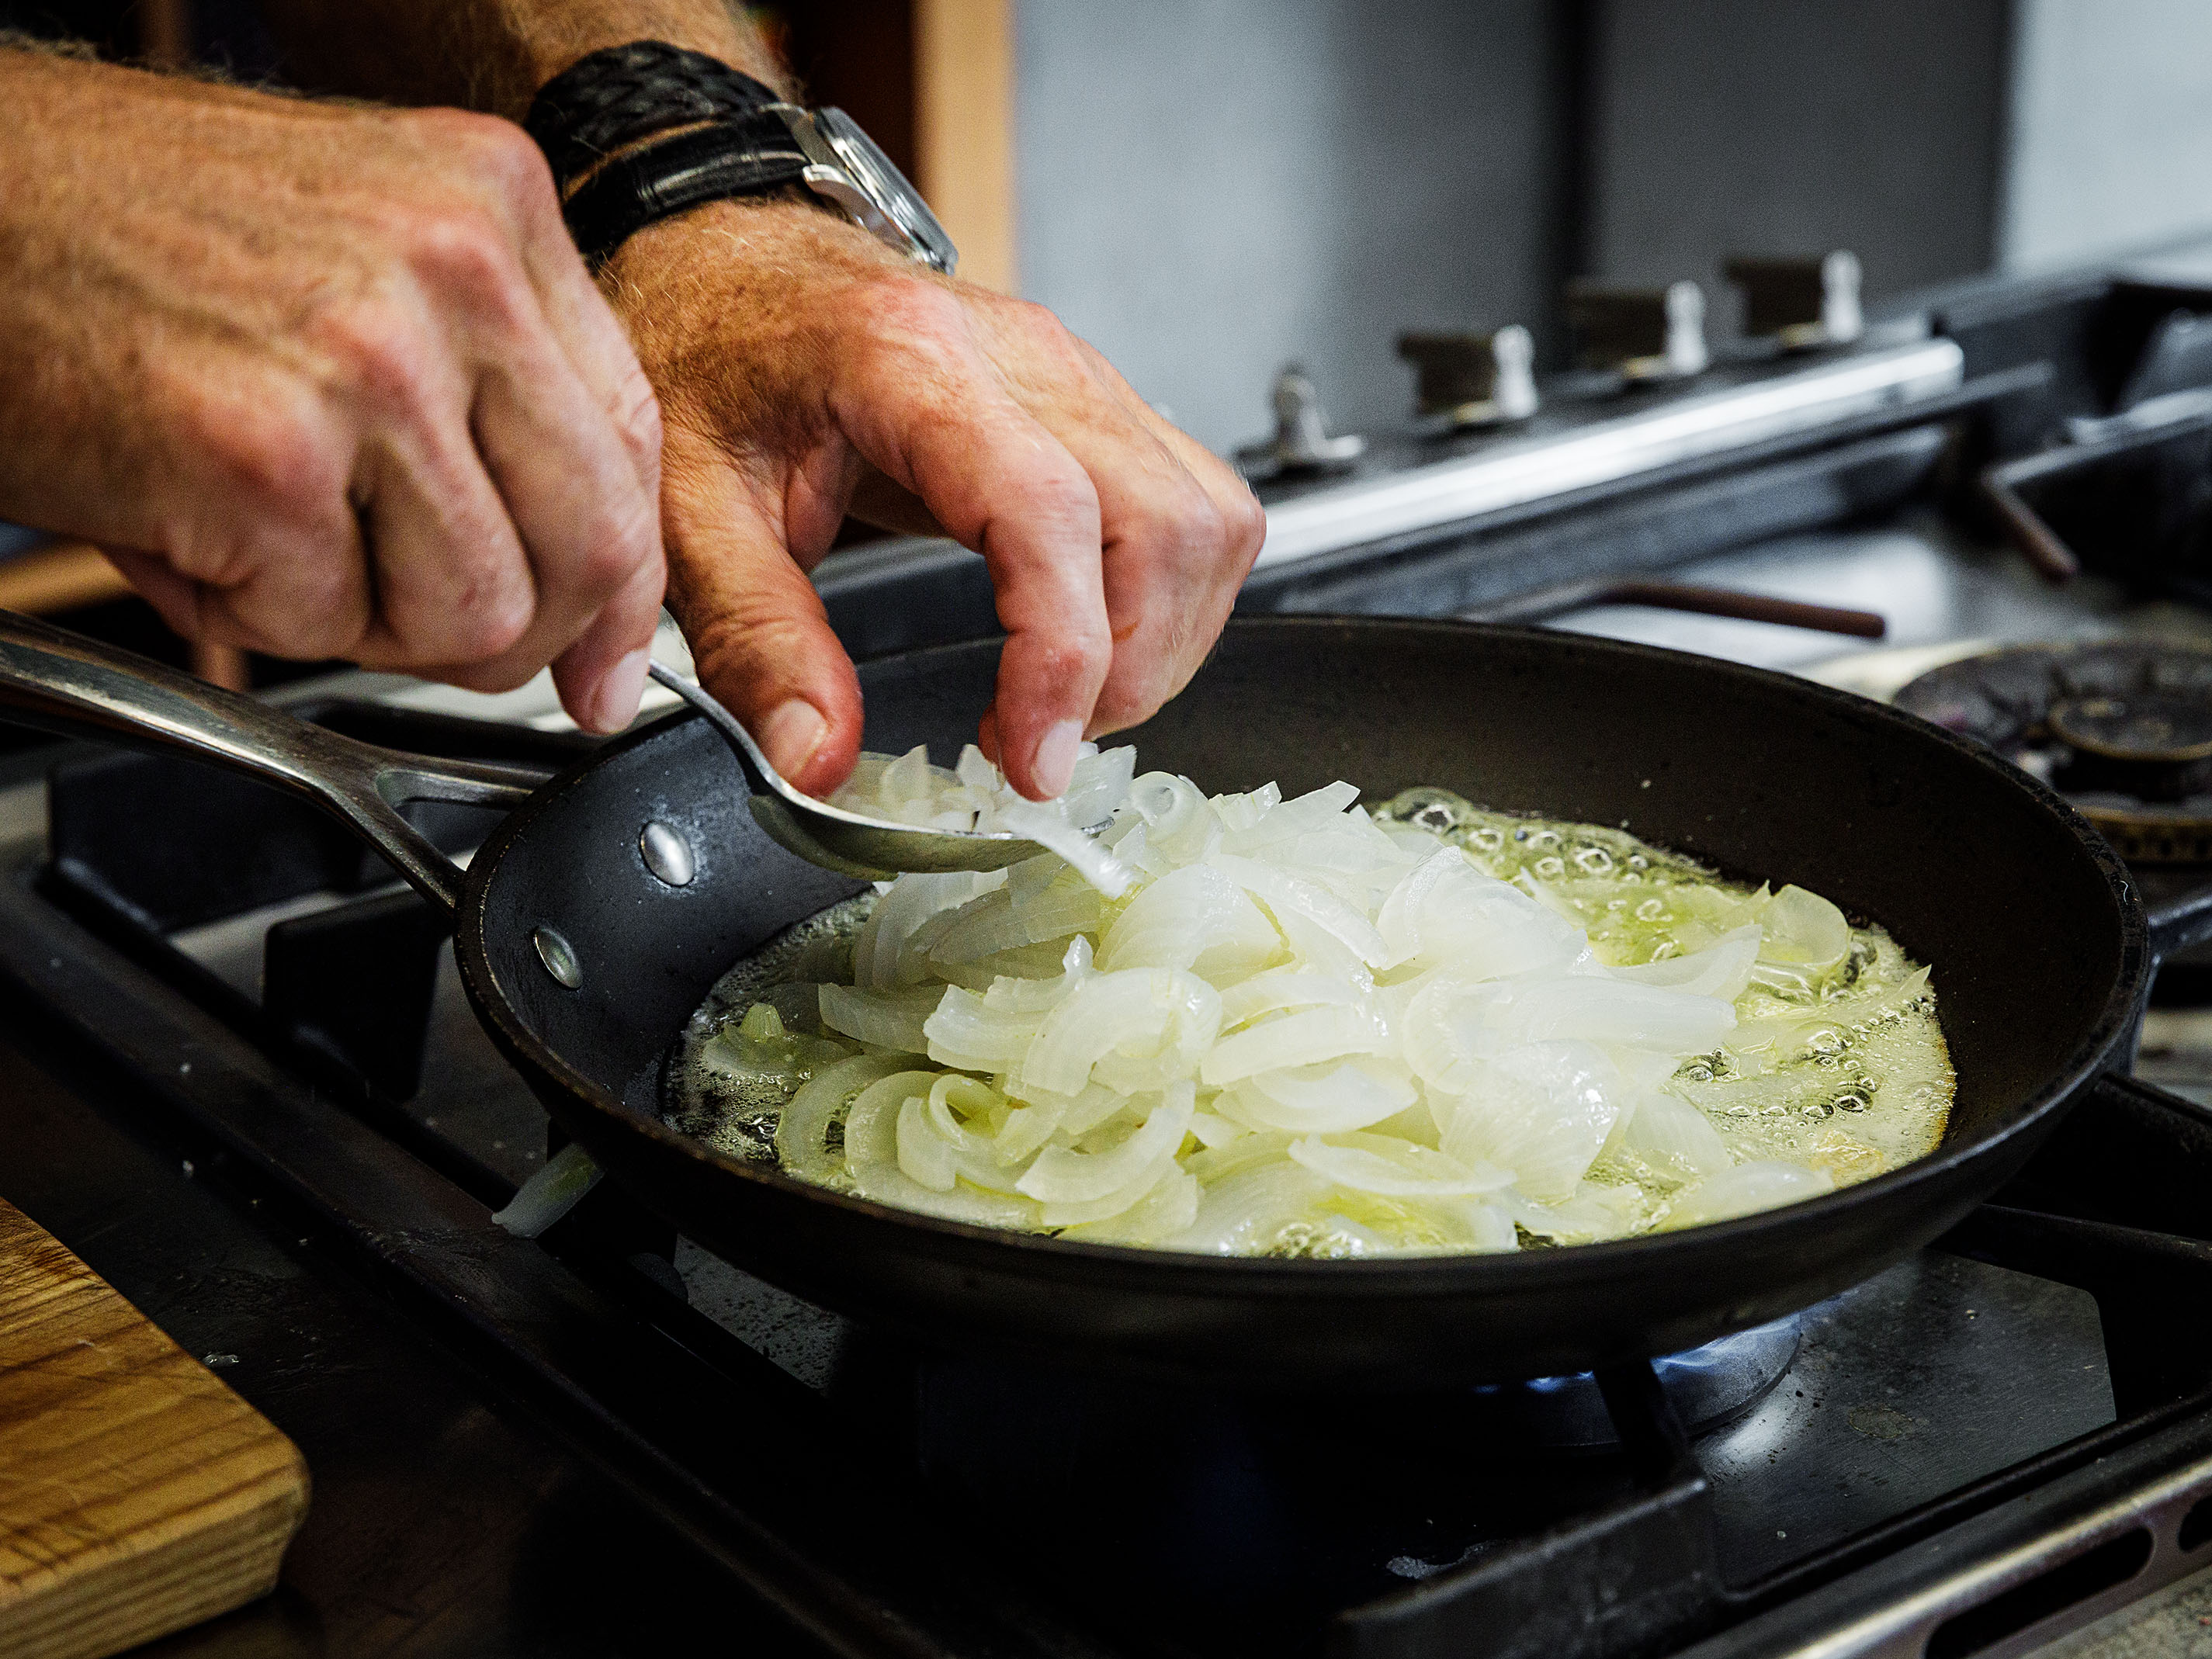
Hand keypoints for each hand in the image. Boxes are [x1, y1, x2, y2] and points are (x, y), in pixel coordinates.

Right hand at [0, 50, 664, 731]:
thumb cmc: (131, 234)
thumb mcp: (362, 264)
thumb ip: (494, 406)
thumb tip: (594, 622)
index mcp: (496, 208)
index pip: (633, 440)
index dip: (625, 584)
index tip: (607, 662)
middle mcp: (455, 269)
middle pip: (590, 545)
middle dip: (517, 634)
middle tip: (427, 631)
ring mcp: (369, 361)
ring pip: (475, 611)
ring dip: (372, 627)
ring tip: (277, 544)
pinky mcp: (264, 457)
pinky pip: (329, 625)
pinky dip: (257, 616)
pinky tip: (199, 531)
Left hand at [602, 199, 1264, 799]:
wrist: (725, 261)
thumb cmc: (709, 357)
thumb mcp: (689, 513)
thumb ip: (758, 642)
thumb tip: (819, 761)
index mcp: (910, 363)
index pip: (1047, 512)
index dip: (1061, 654)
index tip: (1031, 759)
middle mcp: (1024, 356)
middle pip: (1164, 522)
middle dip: (1126, 667)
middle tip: (1037, 744)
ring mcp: (1077, 373)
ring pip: (1206, 517)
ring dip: (1163, 638)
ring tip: (1064, 700)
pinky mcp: (1099, 402)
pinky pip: (1196, 505)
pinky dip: (1170, 597)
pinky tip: (1091, 639)